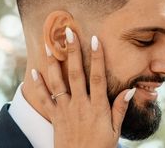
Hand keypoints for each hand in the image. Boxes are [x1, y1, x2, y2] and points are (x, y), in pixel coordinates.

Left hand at [31, 29, 134, 147]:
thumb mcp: (115, 131)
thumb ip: (120, 109)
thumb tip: (130, 89)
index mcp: (97, 107)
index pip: (98, 77)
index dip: (97, 58)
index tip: (95, 39)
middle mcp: (80, 105)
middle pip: (76, 74)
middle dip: (73, 52)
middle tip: (69, 33)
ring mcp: (66, 111)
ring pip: (58, 83)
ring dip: (53, 63)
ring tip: (49, 45)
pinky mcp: (55, 118)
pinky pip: (44, 100)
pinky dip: (38, 86)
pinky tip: (33, 72)